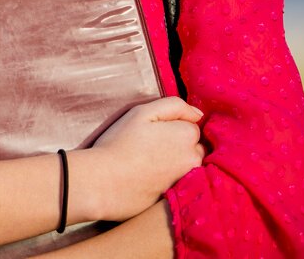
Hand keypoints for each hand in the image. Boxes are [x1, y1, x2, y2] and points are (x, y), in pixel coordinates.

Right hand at [70, 97, 204, 222]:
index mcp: (187, 135)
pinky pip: (180, 182)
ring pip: (188, 165)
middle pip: (193, 147)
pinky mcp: (178, 196)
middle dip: (179, 145)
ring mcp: (187, 180)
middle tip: (150, 147)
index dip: (170, 126)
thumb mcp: (142, 112)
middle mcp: (194, 159)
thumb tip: (198, 114)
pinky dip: (170, 178)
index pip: (191, 126)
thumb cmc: (121, 143)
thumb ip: (174, 106)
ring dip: (176, 162)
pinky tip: (151, 177)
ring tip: (149, 162)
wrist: (105, 182)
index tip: (150, 132)